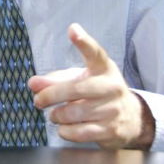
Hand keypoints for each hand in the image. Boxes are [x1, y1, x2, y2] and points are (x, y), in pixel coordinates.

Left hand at [28, 23, 153, 149]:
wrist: (131, 118)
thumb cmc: (97, 93)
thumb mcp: (79, 80)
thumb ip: (55, 80)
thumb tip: (32, 84)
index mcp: (103, 68)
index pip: (94, 53)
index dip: (83, 42)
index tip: (73, 30)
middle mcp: (111, 86)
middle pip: (75, 89)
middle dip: (50, 96)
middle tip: (38, 101)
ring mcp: (113, 109)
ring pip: (74, 113)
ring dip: (57, 116)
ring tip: (55, 115)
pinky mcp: (111, 130)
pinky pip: (80, 132)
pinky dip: (65, 131)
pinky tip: (64, 128)